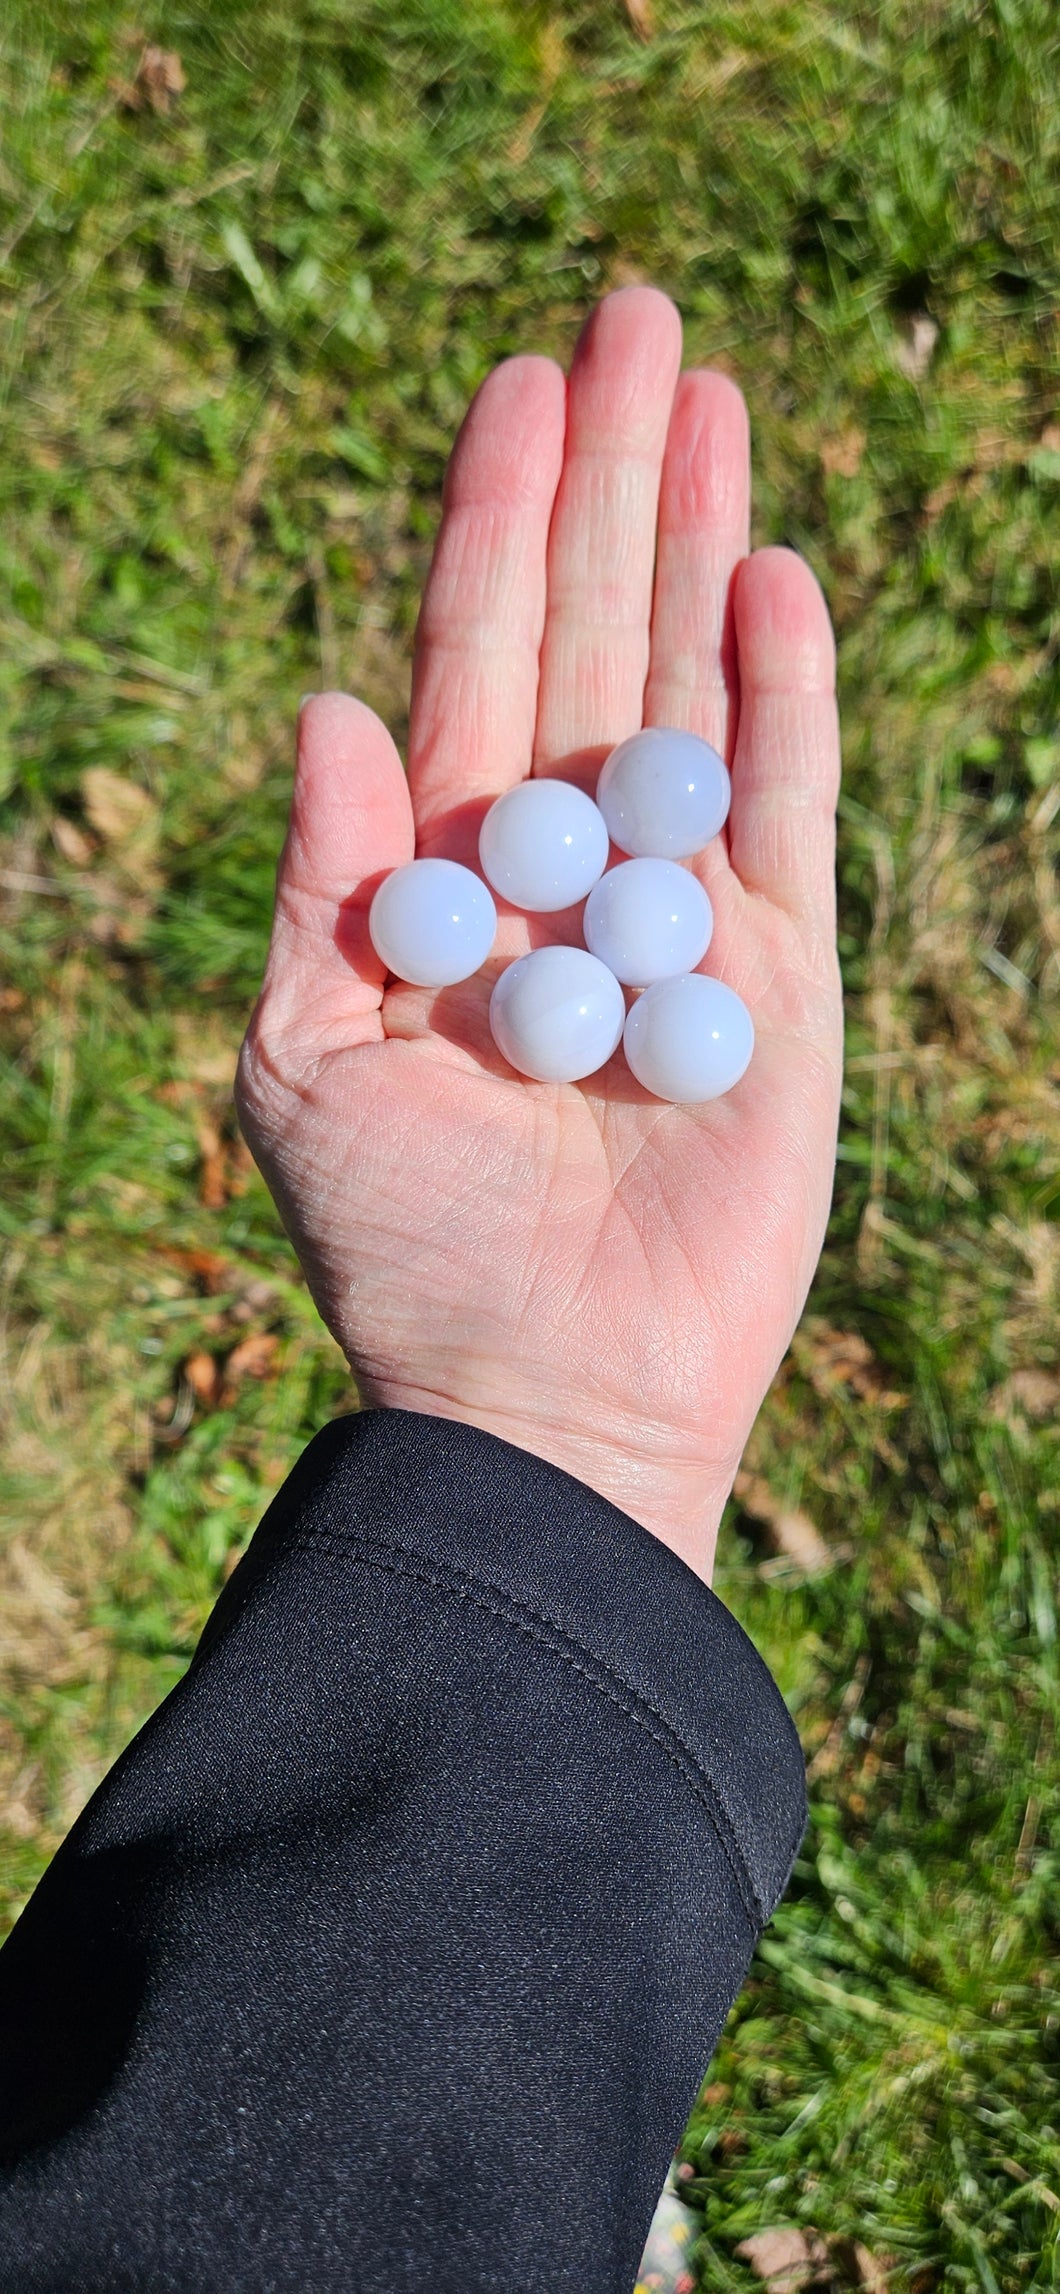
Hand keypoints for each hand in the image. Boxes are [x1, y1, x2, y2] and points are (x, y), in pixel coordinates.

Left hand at [236, 287, 841, 1584]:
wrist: (543, 1391)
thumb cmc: (402, 1250)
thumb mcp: (309, 1064)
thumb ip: (329, 888)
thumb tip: (328, 701)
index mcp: (450, 875)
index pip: (475, 661)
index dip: (493, 524)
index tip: (516, 384)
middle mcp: (570, 867)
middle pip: (594, 636)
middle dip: (610, 479)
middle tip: (635, 311)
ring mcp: (683, 913)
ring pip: (697, 687)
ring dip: (700, 539)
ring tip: (710, 393)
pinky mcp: (780, 978)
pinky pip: (786, 808)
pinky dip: (781, 696)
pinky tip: (769, 574)